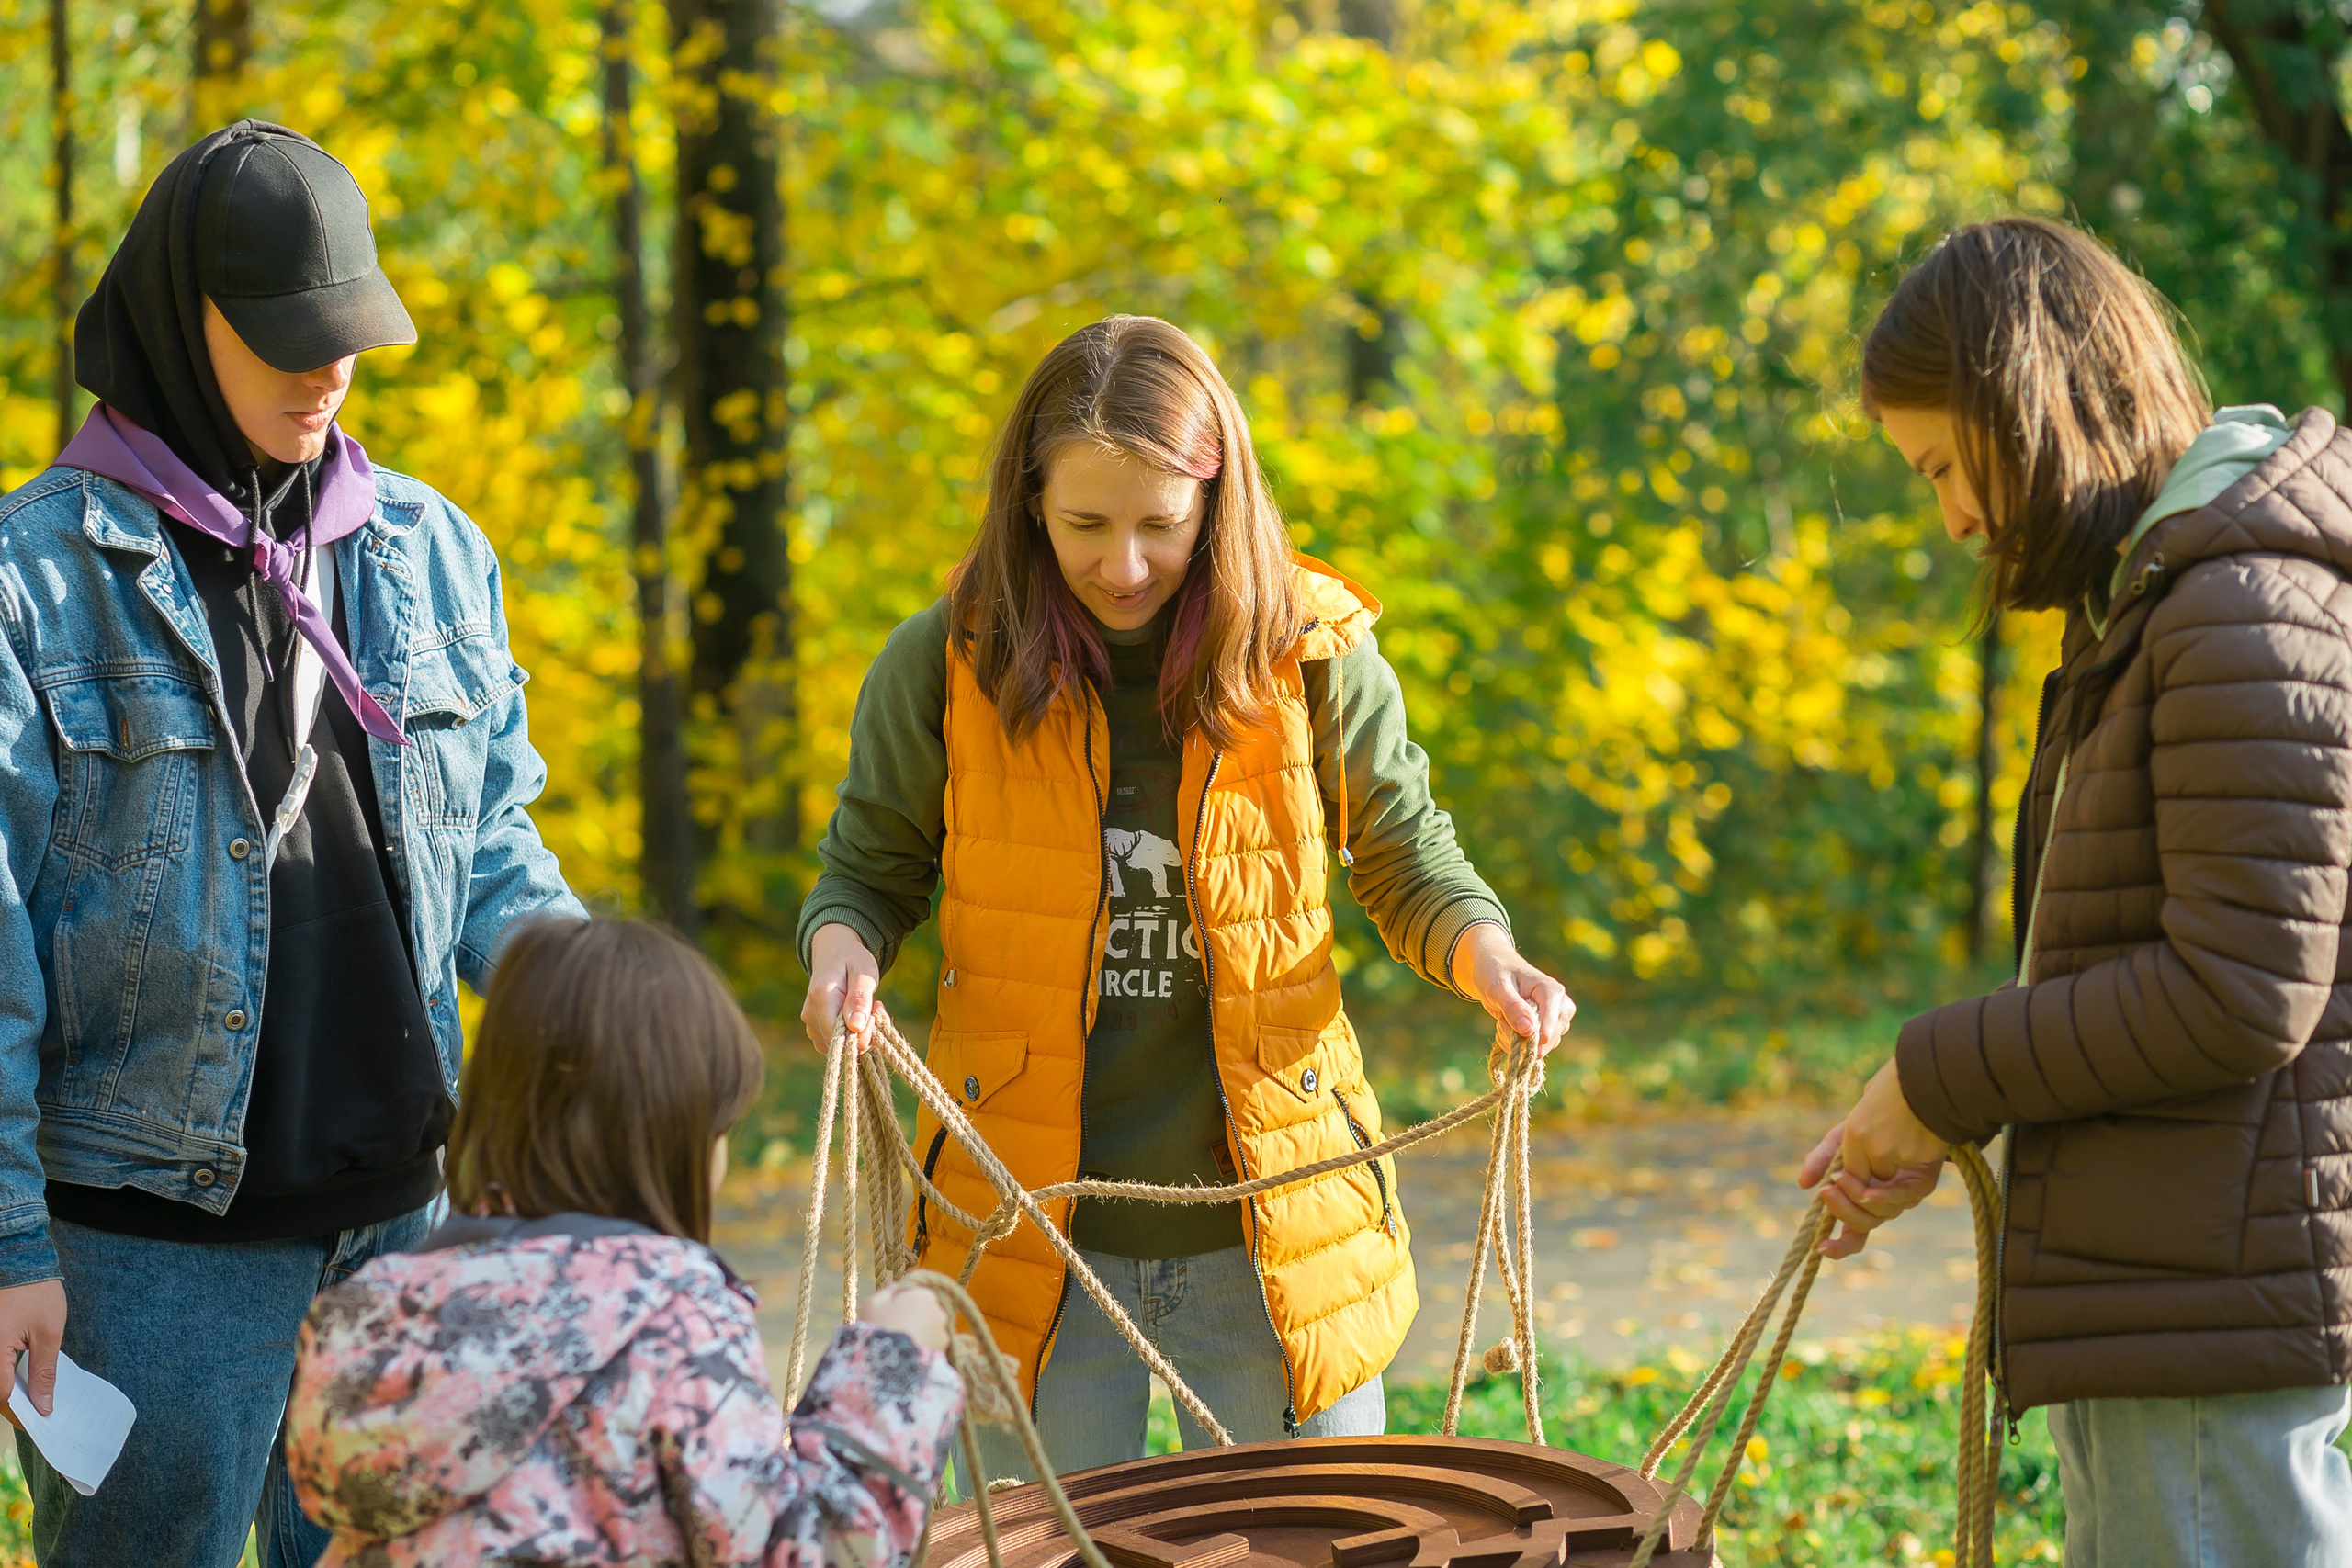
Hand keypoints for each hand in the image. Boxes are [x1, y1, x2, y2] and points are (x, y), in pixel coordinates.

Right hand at [0, 1279, 65, 1421]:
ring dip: (10, 1386)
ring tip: (33, 1394)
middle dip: (15, 1399)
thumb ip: (44, 1371)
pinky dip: (6, 1373)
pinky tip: (21, 1377)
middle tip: (39, 1408)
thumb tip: (43, 1404)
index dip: (21, 1408)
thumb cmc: (38, 1294)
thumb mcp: (49, 1334)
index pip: (2, 1392)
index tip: (39, 1418)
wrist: (23, 1264)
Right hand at [801, 923, 886, 1054]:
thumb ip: (860, 999)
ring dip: (861, 1033)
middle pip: (842, 1045)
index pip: (840, 1037)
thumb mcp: (863, 973)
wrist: (834, 952)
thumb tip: (856, 1027)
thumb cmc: (852, 960)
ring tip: (868, 1006)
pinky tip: (859, 1015)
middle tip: (876, 1006)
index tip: (876, 1010)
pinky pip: (837, 1043)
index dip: (864, 1033)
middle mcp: (810, 1015)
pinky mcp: (815, 1029)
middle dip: (866, 1032)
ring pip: (841, 1047)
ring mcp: (811, 1024)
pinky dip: (852, 1035)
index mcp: (820, 999)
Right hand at [864, 1281, 950, 1352]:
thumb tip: (897, 1286)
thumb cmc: (879, 1329)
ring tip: (902, 1343)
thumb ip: (887, 1291)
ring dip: (920, 1330)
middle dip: (913, 1314)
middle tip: (895, 1328)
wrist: (889, 1365)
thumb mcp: (874, 1304)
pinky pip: (933, 1342)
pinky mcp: (944, 1349)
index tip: (888, 1311)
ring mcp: (943, 1331)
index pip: (915, 1291)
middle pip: (924, 1308)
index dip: (900, 1300)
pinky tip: (910, 1351)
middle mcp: (938, 1310)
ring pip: (930, 1325)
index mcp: (923, 1294)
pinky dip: (924, 1344)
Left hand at [1450, 923, 1574, 1057]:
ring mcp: (1554, 1018)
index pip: (1552, 1023)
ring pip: (1542, 1046)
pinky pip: (1536, 1047)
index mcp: (1552, 991)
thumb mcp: (1497, 987)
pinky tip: (1505, 1028)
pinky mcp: (1546, 1027)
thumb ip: (1512, 1007)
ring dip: (1517, 1042)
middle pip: (1550, 1039)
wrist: (1492, 968)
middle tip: (1501, 1022)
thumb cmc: (1495, 972)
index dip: (1535, 1036)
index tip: (1514, 1035)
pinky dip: (1517, 1044)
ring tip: (1501, 1021)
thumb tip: (1529, 1031)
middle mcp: (1559, 1005)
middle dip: (1522, 1038)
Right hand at [1797, 1060, 1950, 1259]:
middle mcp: (1882, 1204)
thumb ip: (1820, 1161)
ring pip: (1880, 1216)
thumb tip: (1803, 1184)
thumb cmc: (1868, 1127)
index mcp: (1861, 1199)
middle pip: (1862, 1227)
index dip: (1838, 1246)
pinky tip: (1868, 1190)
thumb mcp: (1838, 1142)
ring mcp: (1902, 1197)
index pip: (1852, 1233)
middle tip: (1826, 1191)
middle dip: (1842, 1212)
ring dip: (1857, 1202)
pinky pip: (1903, 1200)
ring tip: (1839, 1179)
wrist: (1904, 1107)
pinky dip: (1884, 1198)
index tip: (1821, 1248)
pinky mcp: (1921, 1185)